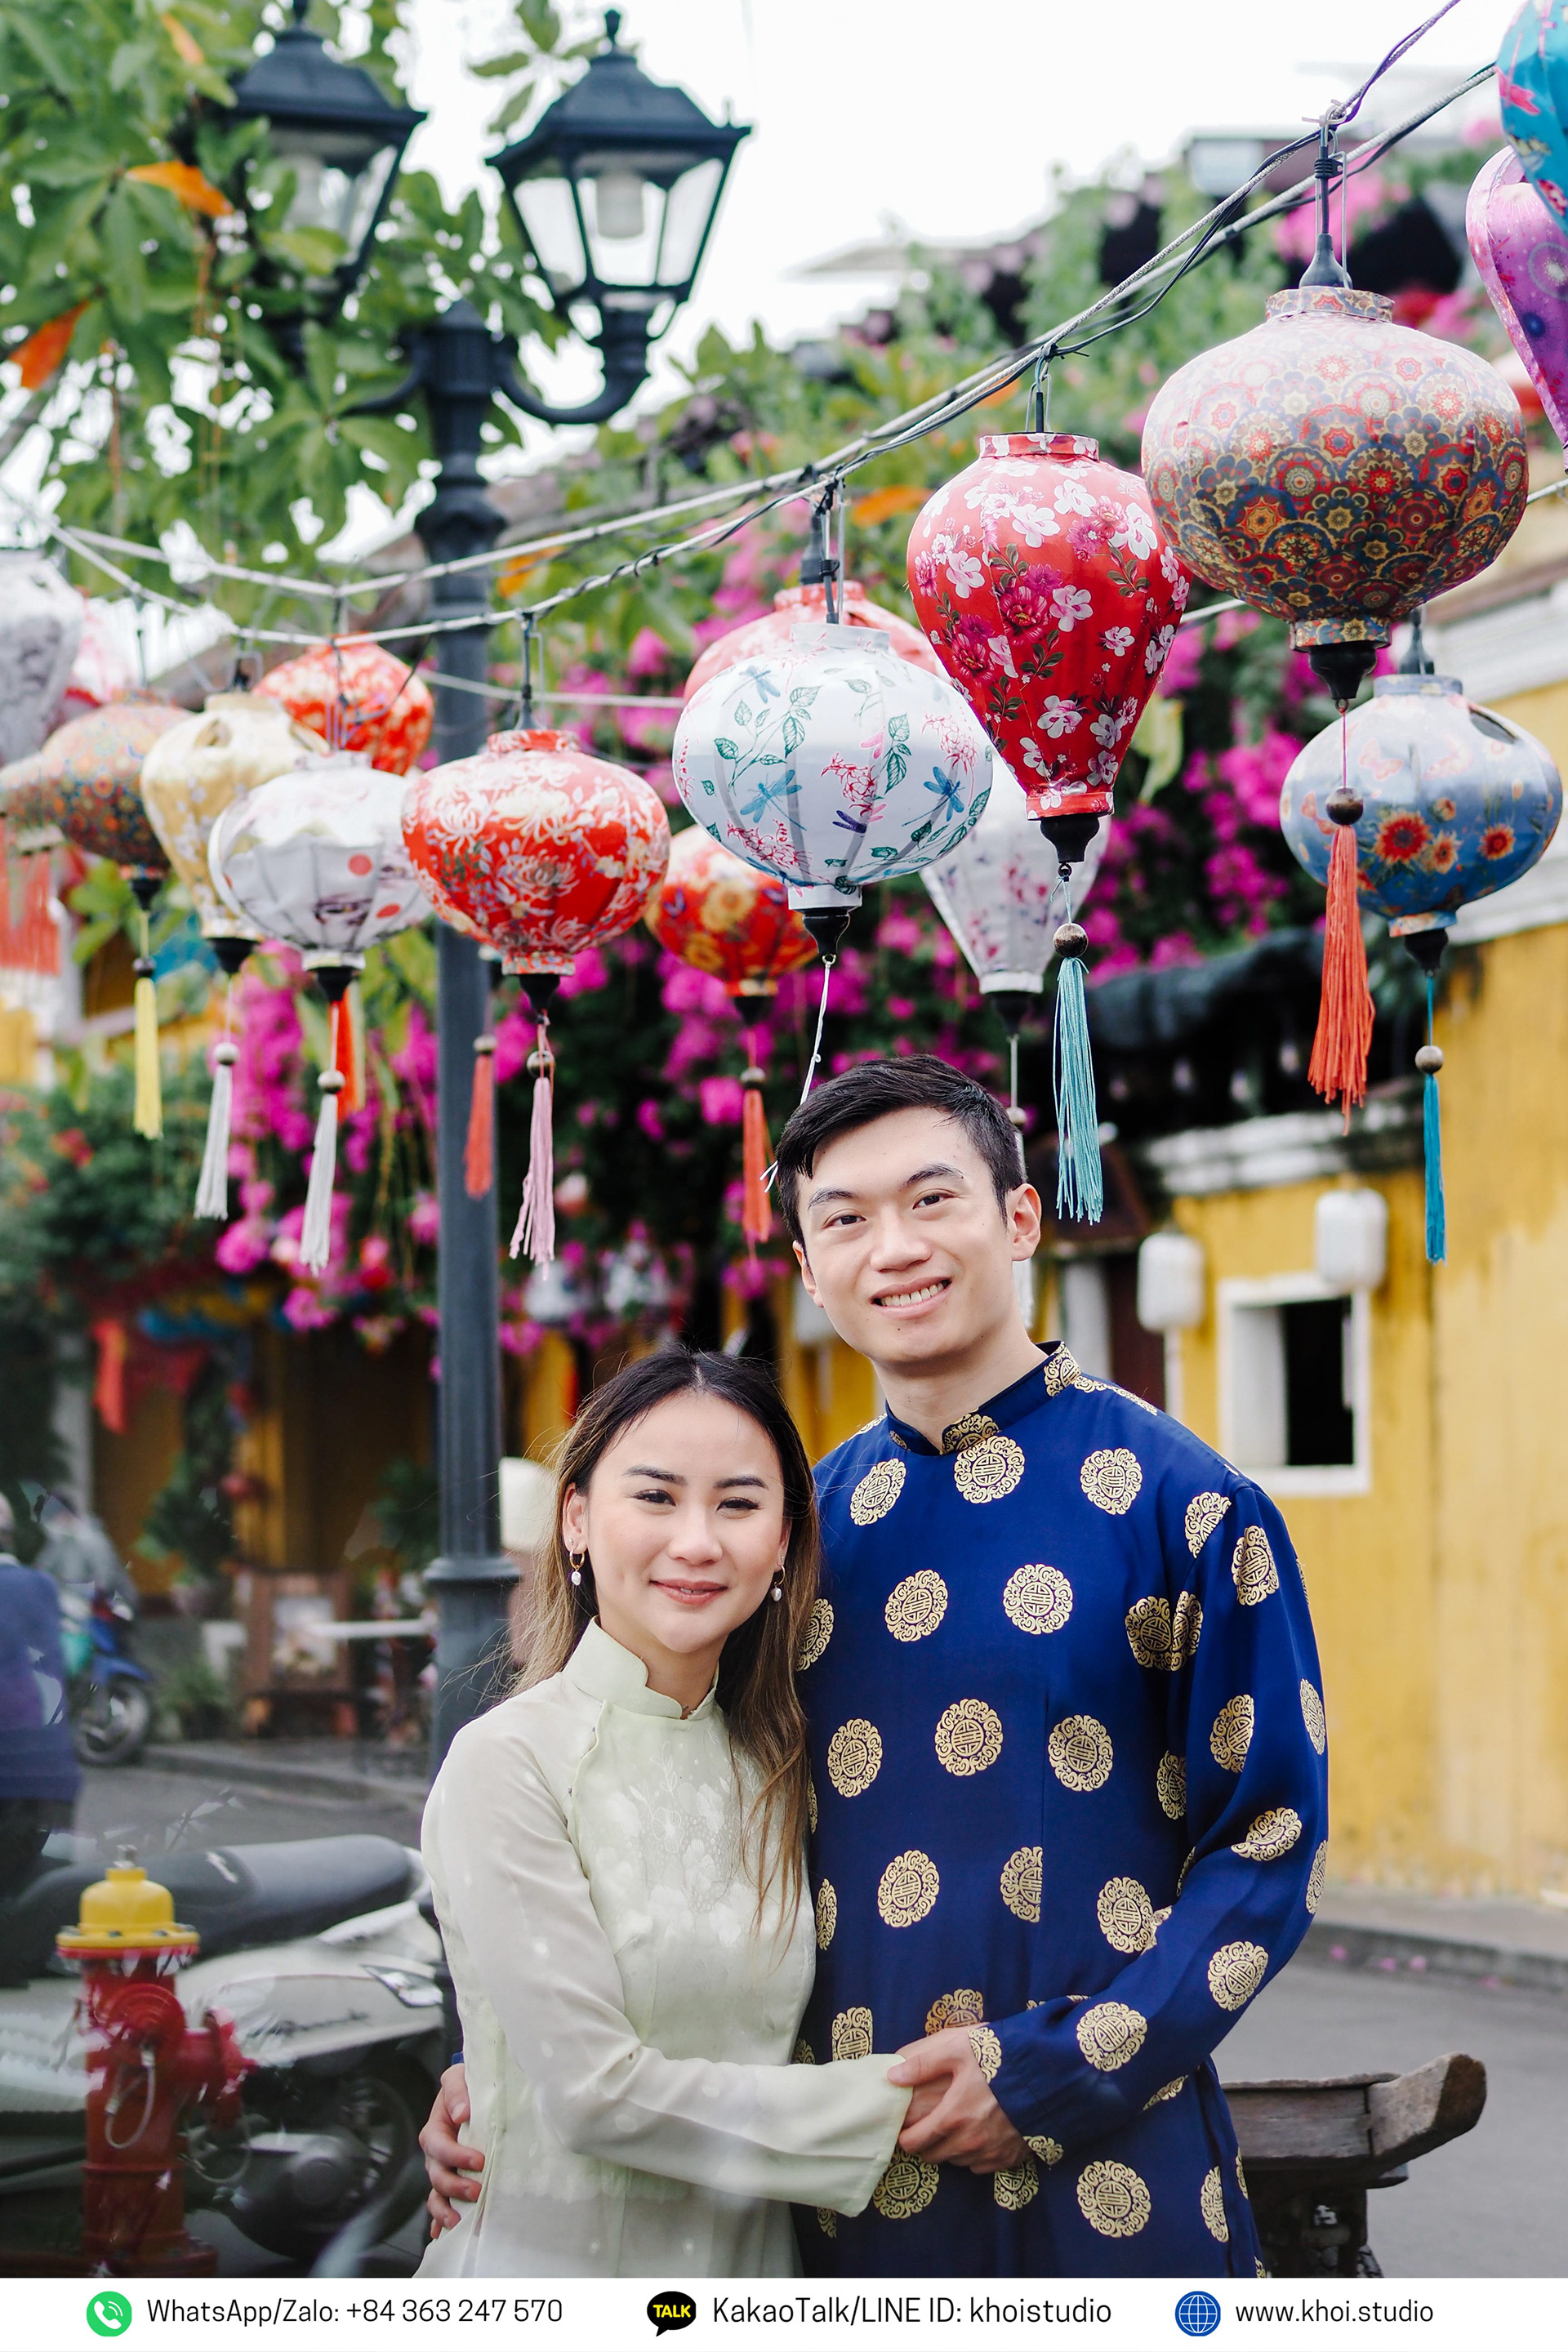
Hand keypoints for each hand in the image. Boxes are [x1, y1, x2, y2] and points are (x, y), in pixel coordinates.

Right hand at [420, 2062, 483, 2232]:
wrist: (474, 2093)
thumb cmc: (467, 2086)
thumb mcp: (459, 2077)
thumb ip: (456, 2091)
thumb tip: (461, 2113)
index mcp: (435, 2129)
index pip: (439, 2147)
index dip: (456, 2156)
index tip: (478, 2161)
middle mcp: (436, 2154)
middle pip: (437, 2176)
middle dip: (455, 2187)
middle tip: (477, 2192)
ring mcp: (443, 2170)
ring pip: (437, 2194)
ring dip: (445, 2210)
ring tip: (458, 2222)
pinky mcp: (451, 2180)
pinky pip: (441, 2204)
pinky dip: (439, 2220)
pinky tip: (442, 2233)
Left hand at [887, 2028, 1026, 2173]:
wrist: (1049, 2074)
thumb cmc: (999, 2058)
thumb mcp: (957, 2049)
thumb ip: (922, 2064)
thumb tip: (891, 2076)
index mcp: (950, 2118)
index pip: (913, 2143)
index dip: (904, 2136)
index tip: (904, 2127)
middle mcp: (968, 2143)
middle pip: (933, 2156)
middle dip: (926, 2143)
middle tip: (929, 2123)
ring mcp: (990, 2153)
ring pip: (957, 2161)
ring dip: (951, 2147)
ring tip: (956, 2125)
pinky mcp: (1010, 2158)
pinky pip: (982, 2165)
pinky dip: (976, 2153)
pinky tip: (980, 2132)